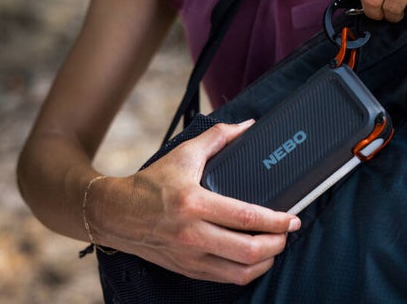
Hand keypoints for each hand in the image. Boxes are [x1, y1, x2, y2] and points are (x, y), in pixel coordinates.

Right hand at [92, 121, 300, 284]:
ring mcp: (189, 256)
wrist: (114, 214)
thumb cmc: (150, 184)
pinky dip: (247, 272)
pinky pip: (225, 279)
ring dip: (266, 261)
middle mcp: (192, 234)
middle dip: (278, 243)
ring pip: (240, 272)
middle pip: (248, 250)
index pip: (245, 217)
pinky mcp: (187, 269)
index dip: (276, 220)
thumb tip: (247, 126)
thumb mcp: (184, 153)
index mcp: (193, 203)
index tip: (292, 217)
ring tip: (275, 245)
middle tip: (289, 231)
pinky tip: (255, 259)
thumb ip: (218, 137)